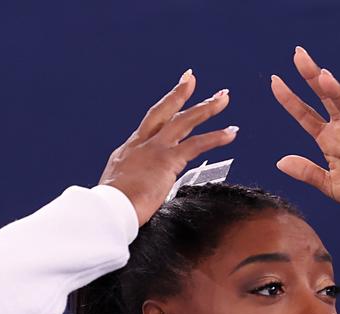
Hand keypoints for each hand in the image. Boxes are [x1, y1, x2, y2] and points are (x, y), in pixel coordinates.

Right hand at [99, 70, 238, 224]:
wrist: (108, 209)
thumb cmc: (109, 208)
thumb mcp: (116, 193)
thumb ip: (127, 189)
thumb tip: (130, 201)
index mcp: (128, 152)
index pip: (148, 128)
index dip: (160, 115)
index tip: (168, 103)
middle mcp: (141, 145)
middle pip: (163, 112)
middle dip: (178, 94)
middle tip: (190, 79)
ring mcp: (155, 150)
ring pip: (184, 121)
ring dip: (206, 108)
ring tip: (223, 97)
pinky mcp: (168, 160)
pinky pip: (198, 144)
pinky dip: (216, 137)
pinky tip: (231, 132)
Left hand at [271, 46, 339, 211]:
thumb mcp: (330, 186)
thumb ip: (308, 173)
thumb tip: (280, 161)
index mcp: (329, 140)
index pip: (305, 115)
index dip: (290, 99)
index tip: (274, 81)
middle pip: (325, 98)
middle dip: (312, 77)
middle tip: (298, 55)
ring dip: (337, 92)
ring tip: (323, 77)